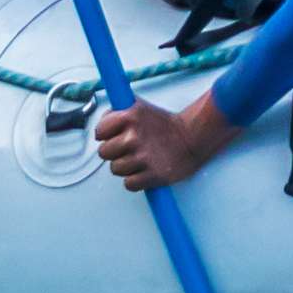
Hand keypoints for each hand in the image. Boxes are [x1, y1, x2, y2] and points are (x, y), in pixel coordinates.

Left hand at [97, 94, 240, 191]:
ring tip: (139, 159)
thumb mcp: (140, 108)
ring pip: (115, 169)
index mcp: (131, 116)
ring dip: (126, 167)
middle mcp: (134, 136)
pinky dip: (136, 181)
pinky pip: (129, 184)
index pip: (99, 131)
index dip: (105, 135)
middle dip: (115, 152)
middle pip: (104, 153)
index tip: (113, 136)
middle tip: (129, 149)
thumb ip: (118, 112)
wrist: (193, 137)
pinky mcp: (152, 175)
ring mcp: (143, 157)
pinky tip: (144, 170)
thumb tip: (101, 123)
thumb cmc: (166, 125)